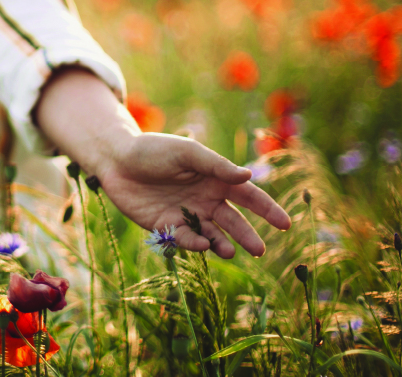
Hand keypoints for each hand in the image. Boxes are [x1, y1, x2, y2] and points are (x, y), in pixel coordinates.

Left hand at [34, 68, 290, 257]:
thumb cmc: (153, 150)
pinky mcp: (165, 226)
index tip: (285, 224)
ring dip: (222, 244)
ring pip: (212, 235)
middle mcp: (206, 199)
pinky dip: (195, 243)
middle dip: (248, 236)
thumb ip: (216, 166)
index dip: (267, 210)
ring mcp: (187, 214)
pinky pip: (186, 239)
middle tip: (260, 251)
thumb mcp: (186, 153)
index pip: (249, 196)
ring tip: (229, 252)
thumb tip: (248, 176)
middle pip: (234, 221)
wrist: (116, 160)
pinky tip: (201, 244)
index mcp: (216, 179)